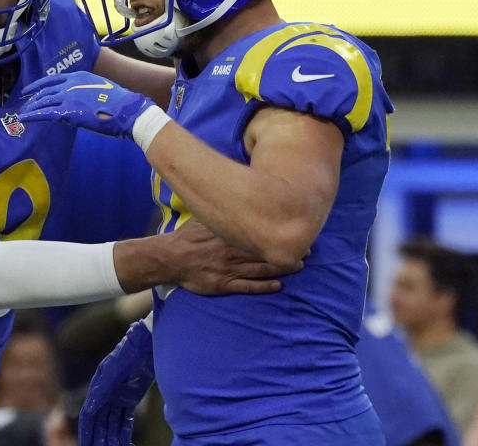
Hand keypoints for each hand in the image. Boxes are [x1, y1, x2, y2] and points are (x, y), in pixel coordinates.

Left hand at [18, 71, 154, 138]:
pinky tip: (24, 119)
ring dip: (32, 108)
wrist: (127, 110)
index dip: (38, 84)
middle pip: (45, 92)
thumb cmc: (120, 102)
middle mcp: (70, 85)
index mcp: (79, 77)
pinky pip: (45, 114)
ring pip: (43, 102)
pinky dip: (32, 116)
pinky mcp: (68, 112)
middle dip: (34, 99)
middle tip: (26, 105)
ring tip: (24, 113)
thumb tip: (84, 97)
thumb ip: (88, 90)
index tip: (29, 89)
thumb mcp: (102, 87)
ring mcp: (68, 98)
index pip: (53, 79)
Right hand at [79, 321, 154, 445]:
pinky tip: (125, 444)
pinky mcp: (130, 399)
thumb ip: (101, 390)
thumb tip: (88, 410)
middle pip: (100, 423)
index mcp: (97, 389)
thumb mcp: (114, 371)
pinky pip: (125, 420)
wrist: (146, 345)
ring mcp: (118, 398)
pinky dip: (124, 432)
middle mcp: (105, 395)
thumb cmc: (128, 354)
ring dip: (112, 438)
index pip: (88, 416)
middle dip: (99, 439)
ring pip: (112, 424)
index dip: (86, 432)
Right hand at [169, 219, 303, 295]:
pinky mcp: (224, 284)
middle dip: (287, 251)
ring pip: (260, 269)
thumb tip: (230, 190)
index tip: (297, 230)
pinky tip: (278, 285)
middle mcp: (232, 252)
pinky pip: (247, 286)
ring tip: (299, 266)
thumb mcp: (202, 219)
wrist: (170, 258)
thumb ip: (218, 210)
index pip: (259, 232)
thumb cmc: (186, 238)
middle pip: (264, 251)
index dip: (279, 232)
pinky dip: (263, 286)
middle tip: (308, 249)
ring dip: (281, 268)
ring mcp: (229, 269)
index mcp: (229, 235)